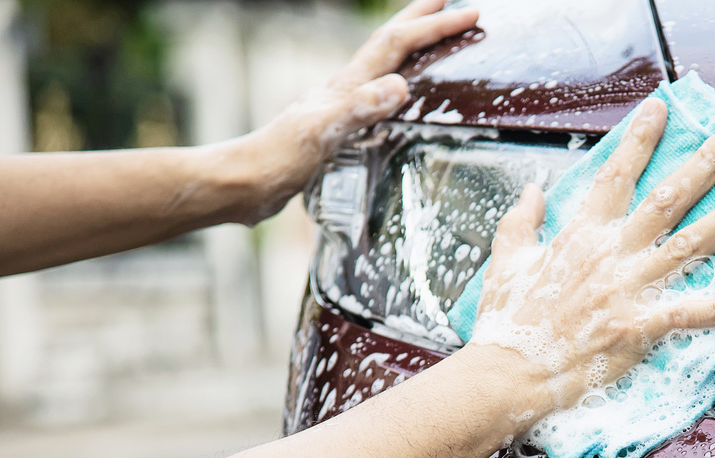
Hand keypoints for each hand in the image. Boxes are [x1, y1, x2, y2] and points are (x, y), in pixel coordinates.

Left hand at [222, 0, 477, 223]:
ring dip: (409, 47)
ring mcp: (340, 108)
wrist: (246, 182)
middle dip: (421, 19)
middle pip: (389, 43)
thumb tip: (400, 84)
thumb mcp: (323, 132)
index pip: (398, 46)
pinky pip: (376, 97)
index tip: (469, 14)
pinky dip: (395, 85)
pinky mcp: (336, 130)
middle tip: (450, 2)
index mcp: (347, 86)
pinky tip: (397, 100)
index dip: (434, 27)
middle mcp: (345, 90)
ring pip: (383, 66)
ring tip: (429, 41)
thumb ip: (359, 108)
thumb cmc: (278, 158)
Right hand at [470, 98, 714, 422]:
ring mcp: (627, 290)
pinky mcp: (637, 328)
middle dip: (706, 161)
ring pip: (689, 242)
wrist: (507, 374)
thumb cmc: (506, 322)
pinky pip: (688, 313)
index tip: (662, 108)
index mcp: (580, 234)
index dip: (640, 140)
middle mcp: (610, 254)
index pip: (616, 175)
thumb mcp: (506, 261)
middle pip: (668, 197)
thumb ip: (521, 222)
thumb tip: (532, 190)